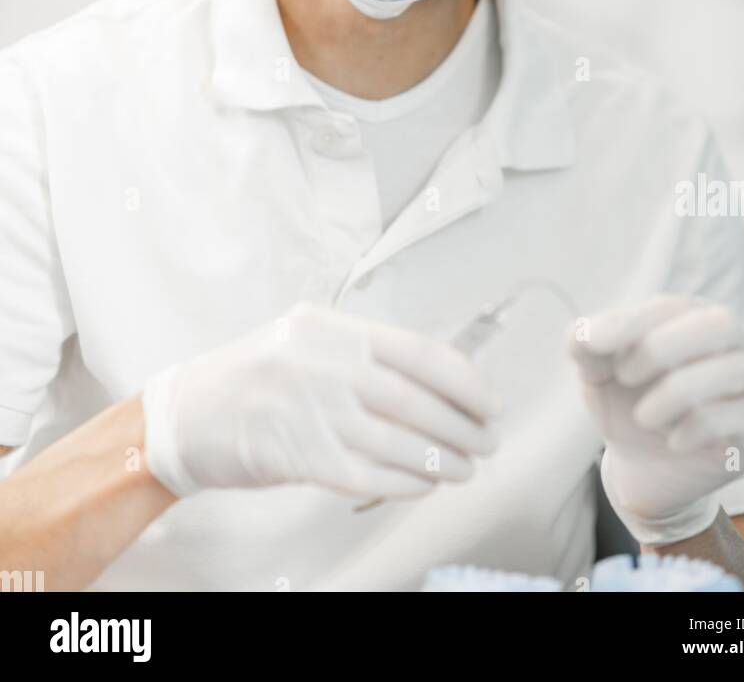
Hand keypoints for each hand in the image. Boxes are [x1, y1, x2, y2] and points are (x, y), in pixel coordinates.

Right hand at [143, 302, 500, 499]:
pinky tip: (425, 484)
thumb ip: (362, 354)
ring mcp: (311, 411)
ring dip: (442, 459)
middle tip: (487, 441)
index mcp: (330, 327)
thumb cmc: (252, 377)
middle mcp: (323, 363)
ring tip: (465, 468)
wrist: (185, 414)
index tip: (489, 402)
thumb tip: (437, 380)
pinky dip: (405, 482)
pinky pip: (369, 474)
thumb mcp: (307, 342)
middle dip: (462, 426)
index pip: (418, 351)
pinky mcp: (300, 456)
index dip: (464, 381)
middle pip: (415, 400)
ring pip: (398, 441)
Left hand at [569, 293, 743, 544]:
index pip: (671, 305)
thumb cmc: (624, 401)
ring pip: (734, 369)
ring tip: (645, 417)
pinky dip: (695, 429)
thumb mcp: (596, 370)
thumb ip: (585, 342)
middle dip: (663, 348)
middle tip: (626, 377)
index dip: (631, 323)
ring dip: (675, 394)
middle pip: (721, 323)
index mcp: (690, 314)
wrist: (642, 466)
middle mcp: (730, 341)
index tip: (595, 346)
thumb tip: (591, 333)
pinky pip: (741, 416)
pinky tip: (673, 441)